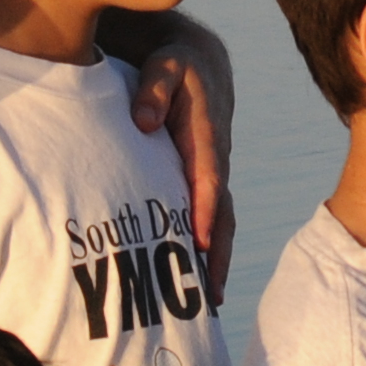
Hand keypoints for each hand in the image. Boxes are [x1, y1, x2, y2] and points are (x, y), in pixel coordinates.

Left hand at [124, 18, 237, 271]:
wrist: (199, 63)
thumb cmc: (175, 65)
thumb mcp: (164, 65)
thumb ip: (154, 88)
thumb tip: (144, 121)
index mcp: (206, 136)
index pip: (207, 180)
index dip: (203, 212)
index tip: (194, 244)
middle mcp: (215, 161)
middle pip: (221, 213)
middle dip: (215, 253)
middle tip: (209, 294)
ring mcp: (212, 175)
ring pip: (219, 222)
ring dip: (214, 260)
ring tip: (208, 302)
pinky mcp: (204, 182)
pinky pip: (209, 219)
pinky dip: (206, 249)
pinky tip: (195, 280)